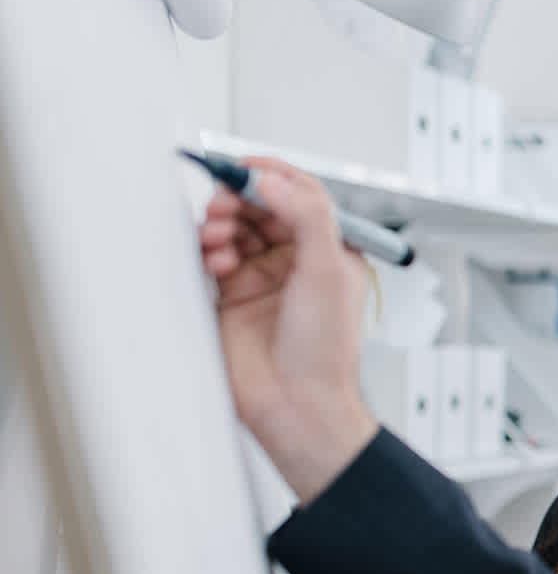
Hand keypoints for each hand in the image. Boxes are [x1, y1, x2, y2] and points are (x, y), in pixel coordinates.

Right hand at [198, 156, 377, 503]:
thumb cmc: (324, 349)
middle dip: (239, 199)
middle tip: (225, 204)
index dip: (272, 177)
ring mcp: (263, 277)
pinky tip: (216, 260)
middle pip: (261, 207)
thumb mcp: (329, 270)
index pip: (301, 195)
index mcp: (331, 249)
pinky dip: (211, 250)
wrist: (296, 404)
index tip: (245, 170)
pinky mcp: (232, 296)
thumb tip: (272, 180)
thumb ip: (306, 215)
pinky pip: (214, 256)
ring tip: (218, 237)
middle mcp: (297, 260)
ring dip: (222, 224)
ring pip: (235, 229)